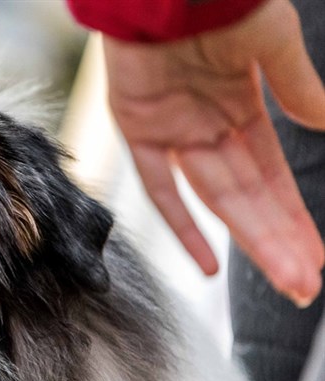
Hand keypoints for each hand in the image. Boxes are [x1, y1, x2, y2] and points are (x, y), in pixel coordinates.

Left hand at [103, 0, 324, 306]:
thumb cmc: (221, 1)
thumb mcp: (272, 44)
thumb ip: (295, 88)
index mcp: (242, 112)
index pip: (273, 179)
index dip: (293, 219)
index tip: (315, 257)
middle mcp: (209, 132)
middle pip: (247, 199)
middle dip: (276, 242)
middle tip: (304, 285)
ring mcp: (174, 136)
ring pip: (216, 201)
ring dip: (248, 240)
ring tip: (283, 277)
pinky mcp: (139, 133)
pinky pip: (159, 189)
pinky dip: (180, 226)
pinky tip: (205, 265)